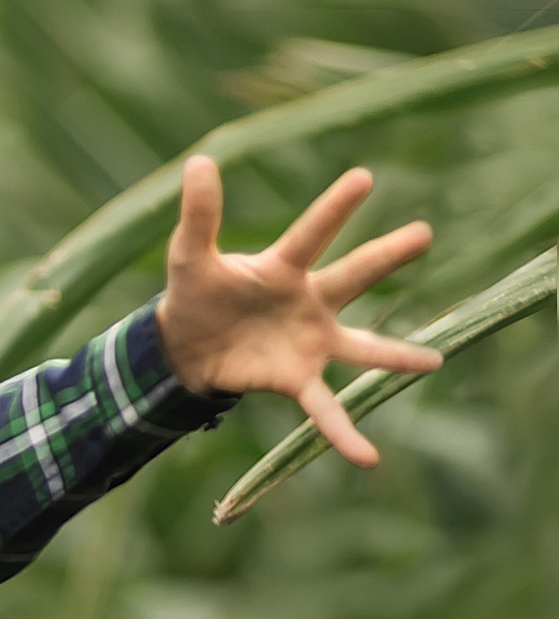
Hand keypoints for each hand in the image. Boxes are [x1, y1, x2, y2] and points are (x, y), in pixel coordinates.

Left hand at [159, 154, 439, 462]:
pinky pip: (327, 410)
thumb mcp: (189, 255)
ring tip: (436, 361)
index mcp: (284, 268)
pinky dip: (345, 434)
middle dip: (386, 256)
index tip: (365, 177)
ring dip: (396, 356)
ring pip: (361, 347)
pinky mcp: (296, 379)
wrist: (182, 347)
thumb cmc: (194, 294)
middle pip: (353, 276)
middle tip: (424, 233)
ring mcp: (309, 342)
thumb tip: (200, 160)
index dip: (335, 209)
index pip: (311, 234)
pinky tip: (368, 458)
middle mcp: (308, 301)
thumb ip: (200, 214)